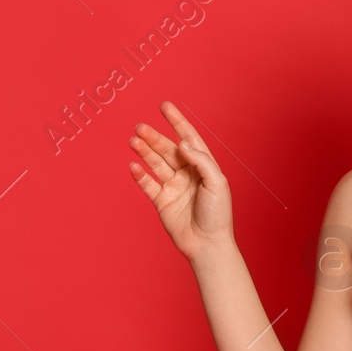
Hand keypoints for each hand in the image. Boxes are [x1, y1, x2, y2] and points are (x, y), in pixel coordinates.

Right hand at [129, 100, 234, 261]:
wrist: (207, 243)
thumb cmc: (218, 213)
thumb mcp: (216, 182)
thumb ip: (201, 160)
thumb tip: (182, 144)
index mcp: (203, 166)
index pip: (188, 138)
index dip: (177, 122)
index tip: (165, 106)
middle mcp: (187, 174)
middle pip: (168, 150)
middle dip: (155, 138)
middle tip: (140, 127)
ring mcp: (173, 187)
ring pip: (156, 164)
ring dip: (145, 152)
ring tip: (133, 140)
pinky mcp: (162, 201)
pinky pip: (148, 185)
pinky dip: (140, 175)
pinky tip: (133, 165)